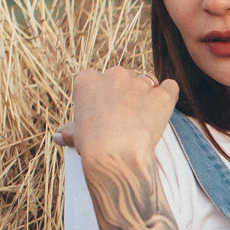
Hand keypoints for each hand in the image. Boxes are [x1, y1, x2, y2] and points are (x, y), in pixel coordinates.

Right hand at [56, 68, 178, 170]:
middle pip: (125, 76)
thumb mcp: (76, 136)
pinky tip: (164, 108)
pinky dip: (168, 95)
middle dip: (127, 91)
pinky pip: (170, 87)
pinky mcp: (161, 95)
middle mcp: (114, 75)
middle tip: (128, 115)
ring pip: (147, 80)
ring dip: (148, 93)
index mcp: (88, 80)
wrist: (116, 155)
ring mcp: (139, 83)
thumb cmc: (92, 146)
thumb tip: (58, 136)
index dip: (106, 94)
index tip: (107, 110)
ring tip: (145, 116)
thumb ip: (70, 131)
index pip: (100, 78)